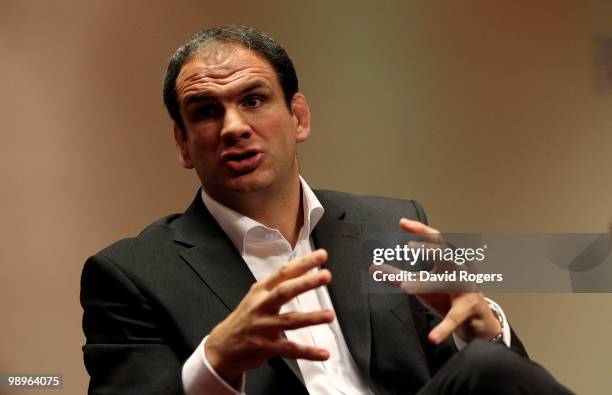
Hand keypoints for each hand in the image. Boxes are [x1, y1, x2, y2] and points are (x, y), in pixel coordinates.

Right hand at [205, 249, 334, 386]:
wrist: (223, 345)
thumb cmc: (247, 317)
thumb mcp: (257, 296)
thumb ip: (278, 284)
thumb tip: (304, 268)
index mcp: (261, 290)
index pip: (283, 272)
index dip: (303, 263)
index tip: (322, 255)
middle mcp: (261, 306)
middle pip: (284, 292)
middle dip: (306, 283)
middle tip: (326, 276)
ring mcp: (263, 327)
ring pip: (289, 321)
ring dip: (311, 318)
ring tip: (330, 315)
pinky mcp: (265, 347)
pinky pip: (290, 349)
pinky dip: (308, 352)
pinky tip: (324, 353)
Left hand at [399, 219, 501, 344]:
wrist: (475, 319)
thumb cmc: (447, 295)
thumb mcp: (420, 284)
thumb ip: (397, 277)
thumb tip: (372, 268)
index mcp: (446, 260)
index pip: (434, 240)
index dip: (419, 231)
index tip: (402, 223)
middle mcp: (458, 269)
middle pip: (446, 254)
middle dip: (431, 249)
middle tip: (410, 246)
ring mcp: (466, 288)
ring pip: (448, 283)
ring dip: (428, 284)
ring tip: (405, 287)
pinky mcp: (469, 308)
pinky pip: (455, 317)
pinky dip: (443, 328)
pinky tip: (432, 338)